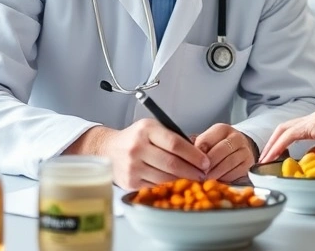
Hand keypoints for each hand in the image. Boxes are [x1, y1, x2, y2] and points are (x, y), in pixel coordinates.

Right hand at [64, 121, 209, 189]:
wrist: (108, 150)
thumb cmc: (136, 138)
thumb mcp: (152, 128)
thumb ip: (173, 137)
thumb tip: (199, 152)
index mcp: (146, 130)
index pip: (175, 144)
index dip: (194, 155)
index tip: (205, 162)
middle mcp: (137, 148)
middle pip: (172, 163)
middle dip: (192, 171)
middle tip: (204, 174)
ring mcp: (132, 166)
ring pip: (165, 177)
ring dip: (183, 180)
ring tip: (194, 180)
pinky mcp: (130, 182)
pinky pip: (156, 186)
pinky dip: (169, 186)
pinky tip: (176, 184)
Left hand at [193, 123, 256, 182]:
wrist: (239, 149)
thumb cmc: (218, 146)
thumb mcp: (207, 141)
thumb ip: (198, 147)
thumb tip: (187, 158)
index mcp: (222, 129)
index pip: (208, 139)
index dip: (198, 152)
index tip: (191, 161)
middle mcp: (236, 137)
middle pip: (221, 150)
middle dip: (208, 164)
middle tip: (198, 173)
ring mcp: (244, 151)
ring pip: (229, 162)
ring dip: (215, 173)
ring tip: (205, 179)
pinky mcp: (248, 165)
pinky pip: (236, 173)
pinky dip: (225, 178)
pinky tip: (217, 181)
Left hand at [258, 110, 314, 163]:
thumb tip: (309, 157)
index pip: (292, 128)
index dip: (280, 140)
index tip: (274, 153)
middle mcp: (312, 116)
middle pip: (283, 127)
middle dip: (271, 142)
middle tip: (263, 156)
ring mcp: (313, 119)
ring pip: (284, 130)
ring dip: (272, 145)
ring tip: (265, 158)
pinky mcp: (314, 125)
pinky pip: (290, 135)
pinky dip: (280, 145)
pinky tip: (274, 155)